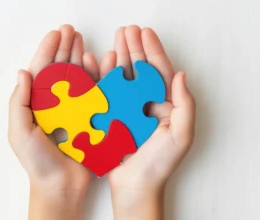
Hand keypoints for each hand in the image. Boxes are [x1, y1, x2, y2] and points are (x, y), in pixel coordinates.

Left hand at [8, 24, 98, 219]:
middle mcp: (55, 103)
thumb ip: (19, 103)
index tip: (56, 34)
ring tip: (83, 42)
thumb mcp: (20, 132)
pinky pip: (93, 94)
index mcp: (36, 104)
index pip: (41, 71)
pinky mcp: (89, 117)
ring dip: (79, 59)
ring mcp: (73, 109)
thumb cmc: (38, 162)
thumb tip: (23, 72)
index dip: (47, 51)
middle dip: (64, 49)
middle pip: (59, 70)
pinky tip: (97, 64)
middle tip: (71, 31)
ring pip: (77, 78)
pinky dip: (95, 78)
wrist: (62, 185)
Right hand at [102, 26, 195, 218]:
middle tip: (127, 30)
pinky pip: (106, 92)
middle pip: (140, 70)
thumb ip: (185, 105)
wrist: (134, 186)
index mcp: (164, 106)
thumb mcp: (181, 136)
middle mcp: (145, 104)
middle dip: (134, 48)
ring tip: (114, 39)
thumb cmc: (159, 164)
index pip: (160, 72)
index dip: (153, 51)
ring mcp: (127, 108)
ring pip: (123, 77)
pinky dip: (102, 76)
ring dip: (119, 57)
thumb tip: (181, 74)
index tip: (145, 33)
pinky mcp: (110, 115)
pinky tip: (98, 61)